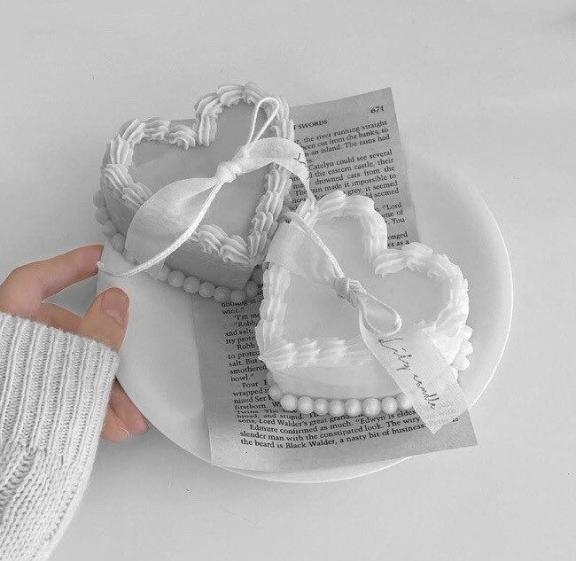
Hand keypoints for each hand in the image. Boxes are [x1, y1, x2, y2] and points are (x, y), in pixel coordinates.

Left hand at [0, 245, 148, 441]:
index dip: (68, 265)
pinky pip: (64, 392)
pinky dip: (90, 404)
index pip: (35, 281)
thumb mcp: (76, 367)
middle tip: (128, 367)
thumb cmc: (26, 421)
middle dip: (104, 358)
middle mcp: (10, 348)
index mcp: (9, 329)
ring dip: (104, 389)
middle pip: (66, 334)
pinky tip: (113, 424)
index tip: (97, 258)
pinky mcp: (27, 401)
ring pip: (70, 367)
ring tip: (127, 415)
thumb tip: (115, 302)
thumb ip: (100, 331)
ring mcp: (18, 376)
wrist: (10, 479)